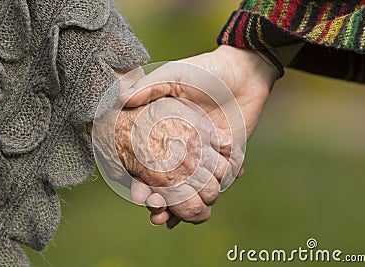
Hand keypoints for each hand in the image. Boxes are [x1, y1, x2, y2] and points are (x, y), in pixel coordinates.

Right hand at [93, 67, 234, 227]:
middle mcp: (187, 145)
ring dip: (182, 206)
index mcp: (169, 129)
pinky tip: (201, 210)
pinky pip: (220, 180)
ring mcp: (207, 153)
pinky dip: (210, 195)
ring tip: (171, 219)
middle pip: (170, 179)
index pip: (151, 160)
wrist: (244, 73)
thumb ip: (150, 86)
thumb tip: (120, 98)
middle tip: (155, 213)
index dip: (142, 178)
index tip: (138, 194)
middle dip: (161, 199)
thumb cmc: (207, 71)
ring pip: (193, 185)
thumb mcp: (175, 75)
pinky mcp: (229, 156)